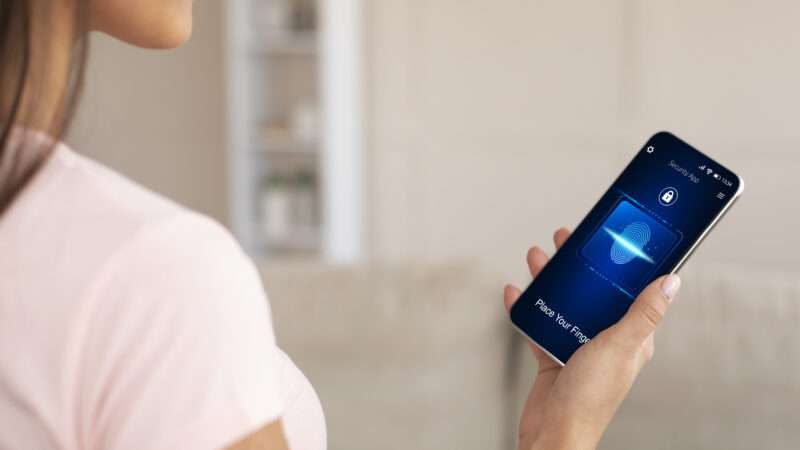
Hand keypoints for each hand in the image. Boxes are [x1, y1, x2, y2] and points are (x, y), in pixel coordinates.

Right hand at [504, 228, 680, 449]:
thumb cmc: (590, 399)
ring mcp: (579, 347)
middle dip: (579, 263)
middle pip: (594, 290)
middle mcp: (607, 339)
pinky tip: (518, 293)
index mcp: (631, 336)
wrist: (554, 433)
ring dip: (551, 280)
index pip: (631, 289)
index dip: (622, 261)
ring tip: (538, 258)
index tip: (612, 237)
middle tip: (566, 239)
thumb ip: (643, 313)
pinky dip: (529, 307)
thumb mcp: (619, 347)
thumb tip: (671, 282)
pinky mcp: (554, 356)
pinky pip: (542, 324)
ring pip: (566, 303)